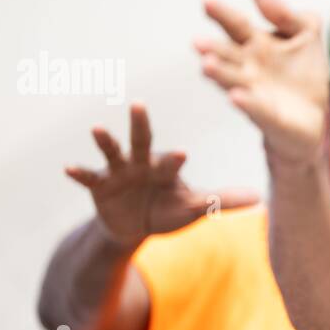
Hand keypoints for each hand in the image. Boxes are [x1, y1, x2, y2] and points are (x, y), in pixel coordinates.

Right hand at [65, 103, 258, 247]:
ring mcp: (119, 172)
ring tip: (96, 128)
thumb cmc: (169, 210)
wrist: (135, 226)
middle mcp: (142, 163)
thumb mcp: (195, 209)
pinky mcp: (99, 185)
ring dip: (104, 140)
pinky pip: (88, 177)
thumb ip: (223, 202)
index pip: (173, 161)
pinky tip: (67, 167)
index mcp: (166, 168)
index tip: (183, 154)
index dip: (176, 160)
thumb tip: (261, 199)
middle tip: (139, 103)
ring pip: (113, 152)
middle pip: (142, 140)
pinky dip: (79, 172)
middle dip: (140, 123)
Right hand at [196, 0, 329, 165]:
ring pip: (233, 81)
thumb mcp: (305, 33)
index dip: (221, 14)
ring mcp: (254, 92)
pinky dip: (245, 102)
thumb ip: (285, 13)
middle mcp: (247, 67)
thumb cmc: (303, 72)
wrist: (314, 115)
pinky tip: (236, 97)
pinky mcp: (267, 116)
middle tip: (197, 42)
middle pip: (227, 55)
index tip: (206, 1)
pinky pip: (255, 108)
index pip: (236, 25)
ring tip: (206, 66)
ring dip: (220, 73)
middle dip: (212, 49)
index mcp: (255, 43)